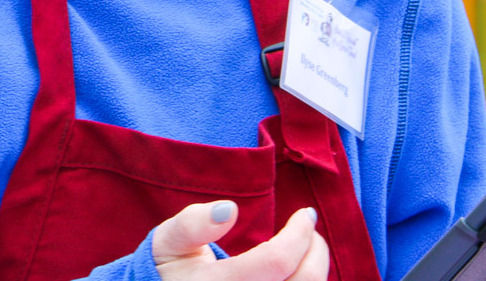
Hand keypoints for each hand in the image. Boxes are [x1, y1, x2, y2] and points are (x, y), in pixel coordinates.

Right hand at [153, 201, 327, 280]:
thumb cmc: (170, 270)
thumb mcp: (168, 242)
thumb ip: (192, 224)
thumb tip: (228, 210)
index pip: (276, 262)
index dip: (299, 233)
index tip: (305, 213)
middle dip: (316, 252)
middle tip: (310, 231)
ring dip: (315, 271)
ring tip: (308, 250)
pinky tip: (298, 273)